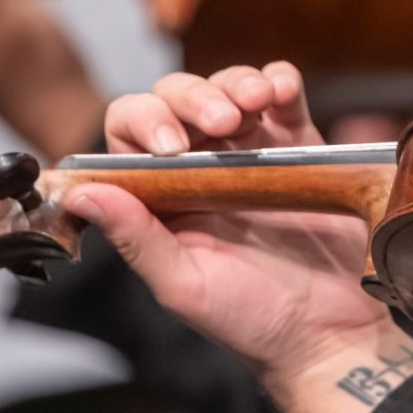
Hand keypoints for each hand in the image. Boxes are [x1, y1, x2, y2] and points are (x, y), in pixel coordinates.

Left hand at [62, 63, 412, 412]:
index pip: (129, 135)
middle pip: (175, 99)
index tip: (173, 144)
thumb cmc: (252, 321)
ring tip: (255, 102)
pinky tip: (280, 90)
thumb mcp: (184, 286)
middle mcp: (200, 169)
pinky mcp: (300, 148)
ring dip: (235, 83)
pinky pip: (282, 95)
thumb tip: (81, 192)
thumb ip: (135, 238)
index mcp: (160, 199)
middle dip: (192, 98)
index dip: (144, 123)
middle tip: (221, 123)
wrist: (330, 332)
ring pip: (226, 88)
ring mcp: (251, 154)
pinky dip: (278, 80)